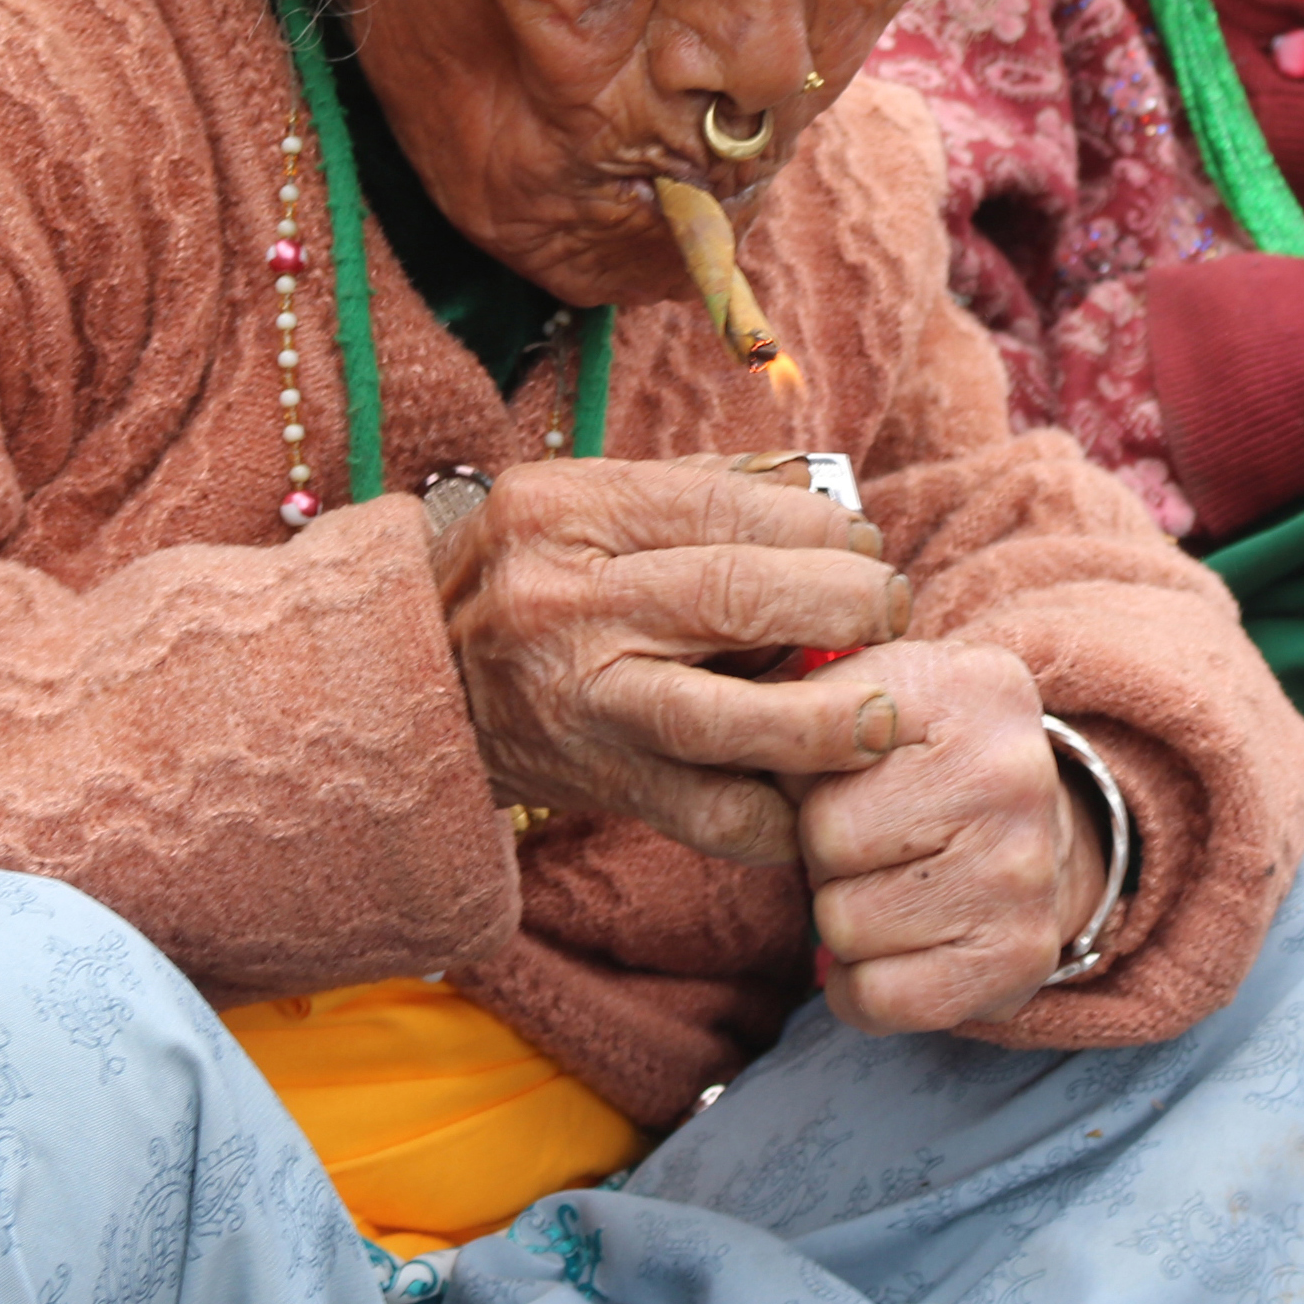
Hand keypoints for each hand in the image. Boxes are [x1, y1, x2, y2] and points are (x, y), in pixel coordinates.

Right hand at [430, 459, 913, 863]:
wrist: (411, 682)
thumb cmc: (527, 575)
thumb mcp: (582, 503)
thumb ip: (696, 489)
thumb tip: (820, 491)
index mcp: (565, 510)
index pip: (724, 507)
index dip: (818, 526)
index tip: (862, 542)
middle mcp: (565, 601)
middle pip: (736, 596)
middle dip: (843, 602)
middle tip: (892, 609)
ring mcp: (578, 701)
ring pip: (723, 718)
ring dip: (826, 718)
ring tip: (882, 711)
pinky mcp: (595, 783)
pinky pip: (705, 813)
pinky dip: (776, 814)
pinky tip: (817, 795)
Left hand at [784, 643, 1105, 1034]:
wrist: (1041, 825)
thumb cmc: (921, 755)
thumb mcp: (869, 689)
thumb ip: (793, 700)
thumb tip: (712, 743)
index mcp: (968, 684)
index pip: (814, 750)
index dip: (804, 774)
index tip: (838, 773)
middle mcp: (1010, 771)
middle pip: (826, 840)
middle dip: (823, 849)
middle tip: (870, 838)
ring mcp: (1023, 869)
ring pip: (842, 925)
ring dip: (844, 916)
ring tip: (889, 882)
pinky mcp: (1020, 956)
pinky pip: (879, 998)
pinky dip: (863, 988)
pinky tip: (895, 944)